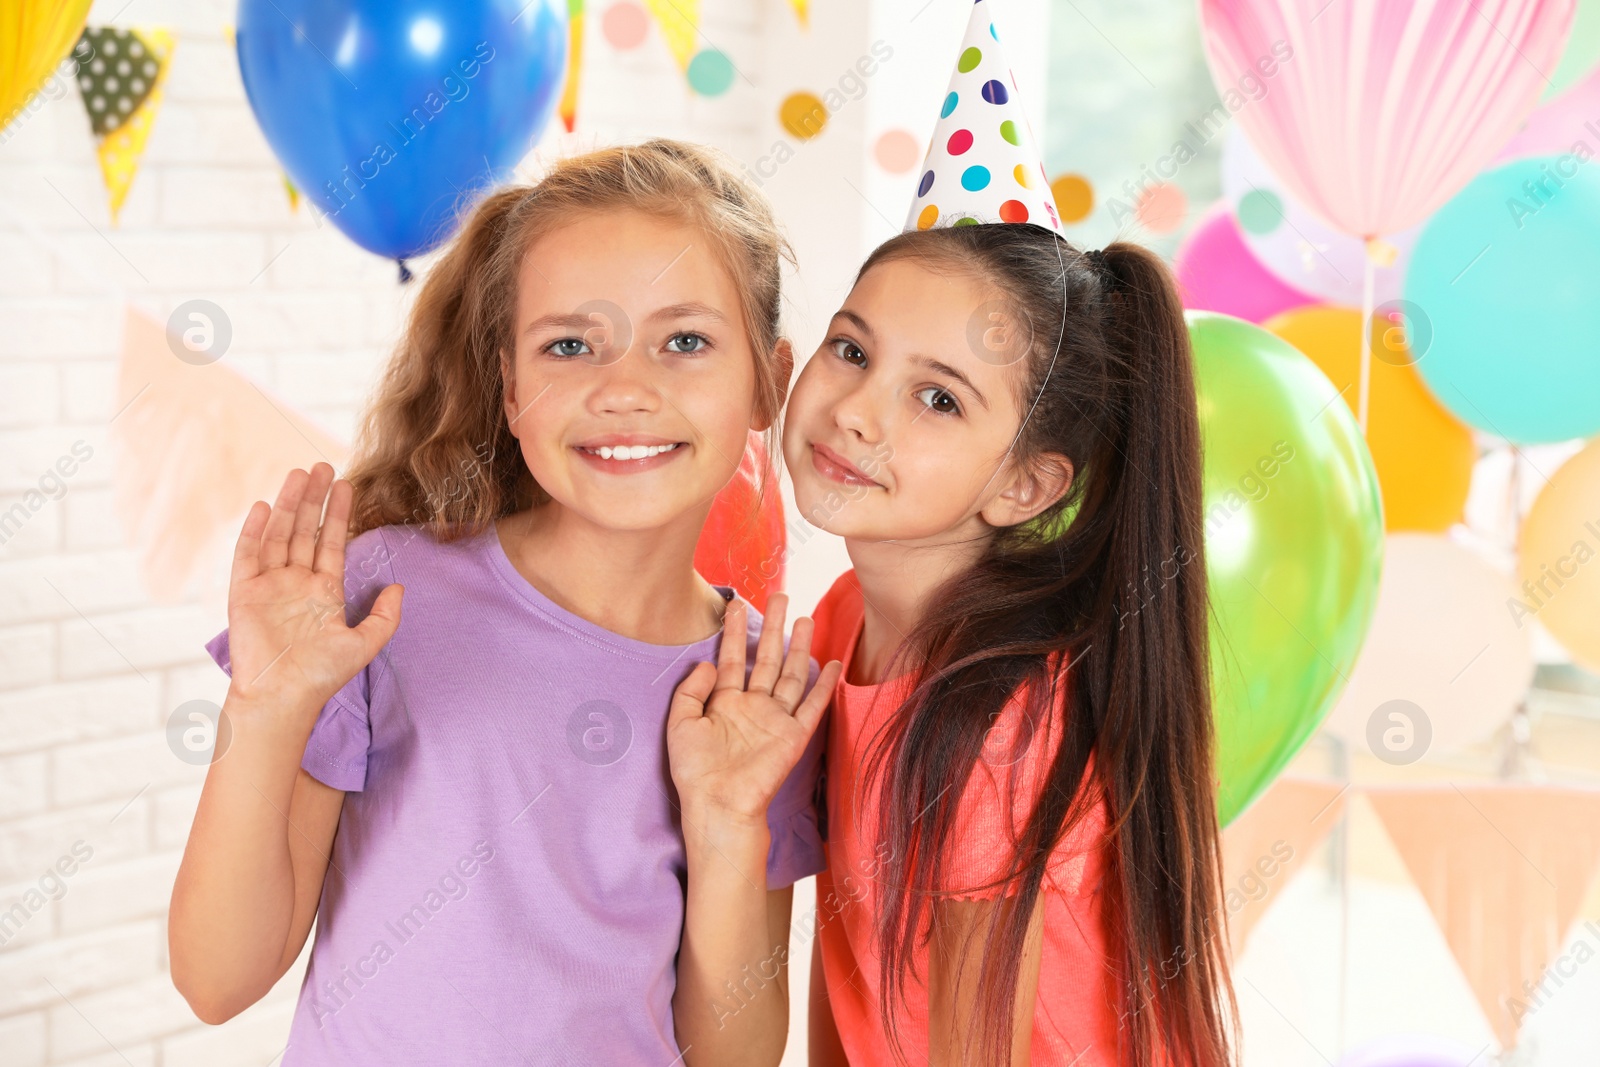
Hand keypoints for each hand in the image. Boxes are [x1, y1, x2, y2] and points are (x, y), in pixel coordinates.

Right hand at [225, 463, 402, 716]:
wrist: (282, 698)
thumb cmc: (322, 676)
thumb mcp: (364, 644)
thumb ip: (385, 616)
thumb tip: (399, 586)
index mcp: (323, 591)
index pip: (331, 542)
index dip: (338, 514)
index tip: (346, 484)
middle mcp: (296, 583)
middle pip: (304, 530)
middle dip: (314, 499)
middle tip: (322, 465)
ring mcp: (269, 585)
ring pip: (279, 535)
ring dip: (288, 505)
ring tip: (299, 474)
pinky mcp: (244, 593)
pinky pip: (248, 555)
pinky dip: (256, 531)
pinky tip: (266, 506)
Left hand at [667, 593, 840, 824]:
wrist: (718, 804)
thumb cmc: (695, 771)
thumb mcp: (680, 724)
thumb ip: (690, 690)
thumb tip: (707, 662)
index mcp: (725, 703)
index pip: (731, 658)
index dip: (733, 631)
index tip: (736, 604)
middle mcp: (753, 707)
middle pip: (766, 658)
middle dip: (773, 627)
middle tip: (780, 595)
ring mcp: (775, 720)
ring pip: (790, 674)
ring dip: (798, 647)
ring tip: (805, 617)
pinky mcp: (794, 736)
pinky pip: (812, 706)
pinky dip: (823, 685)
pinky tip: (831, 663)